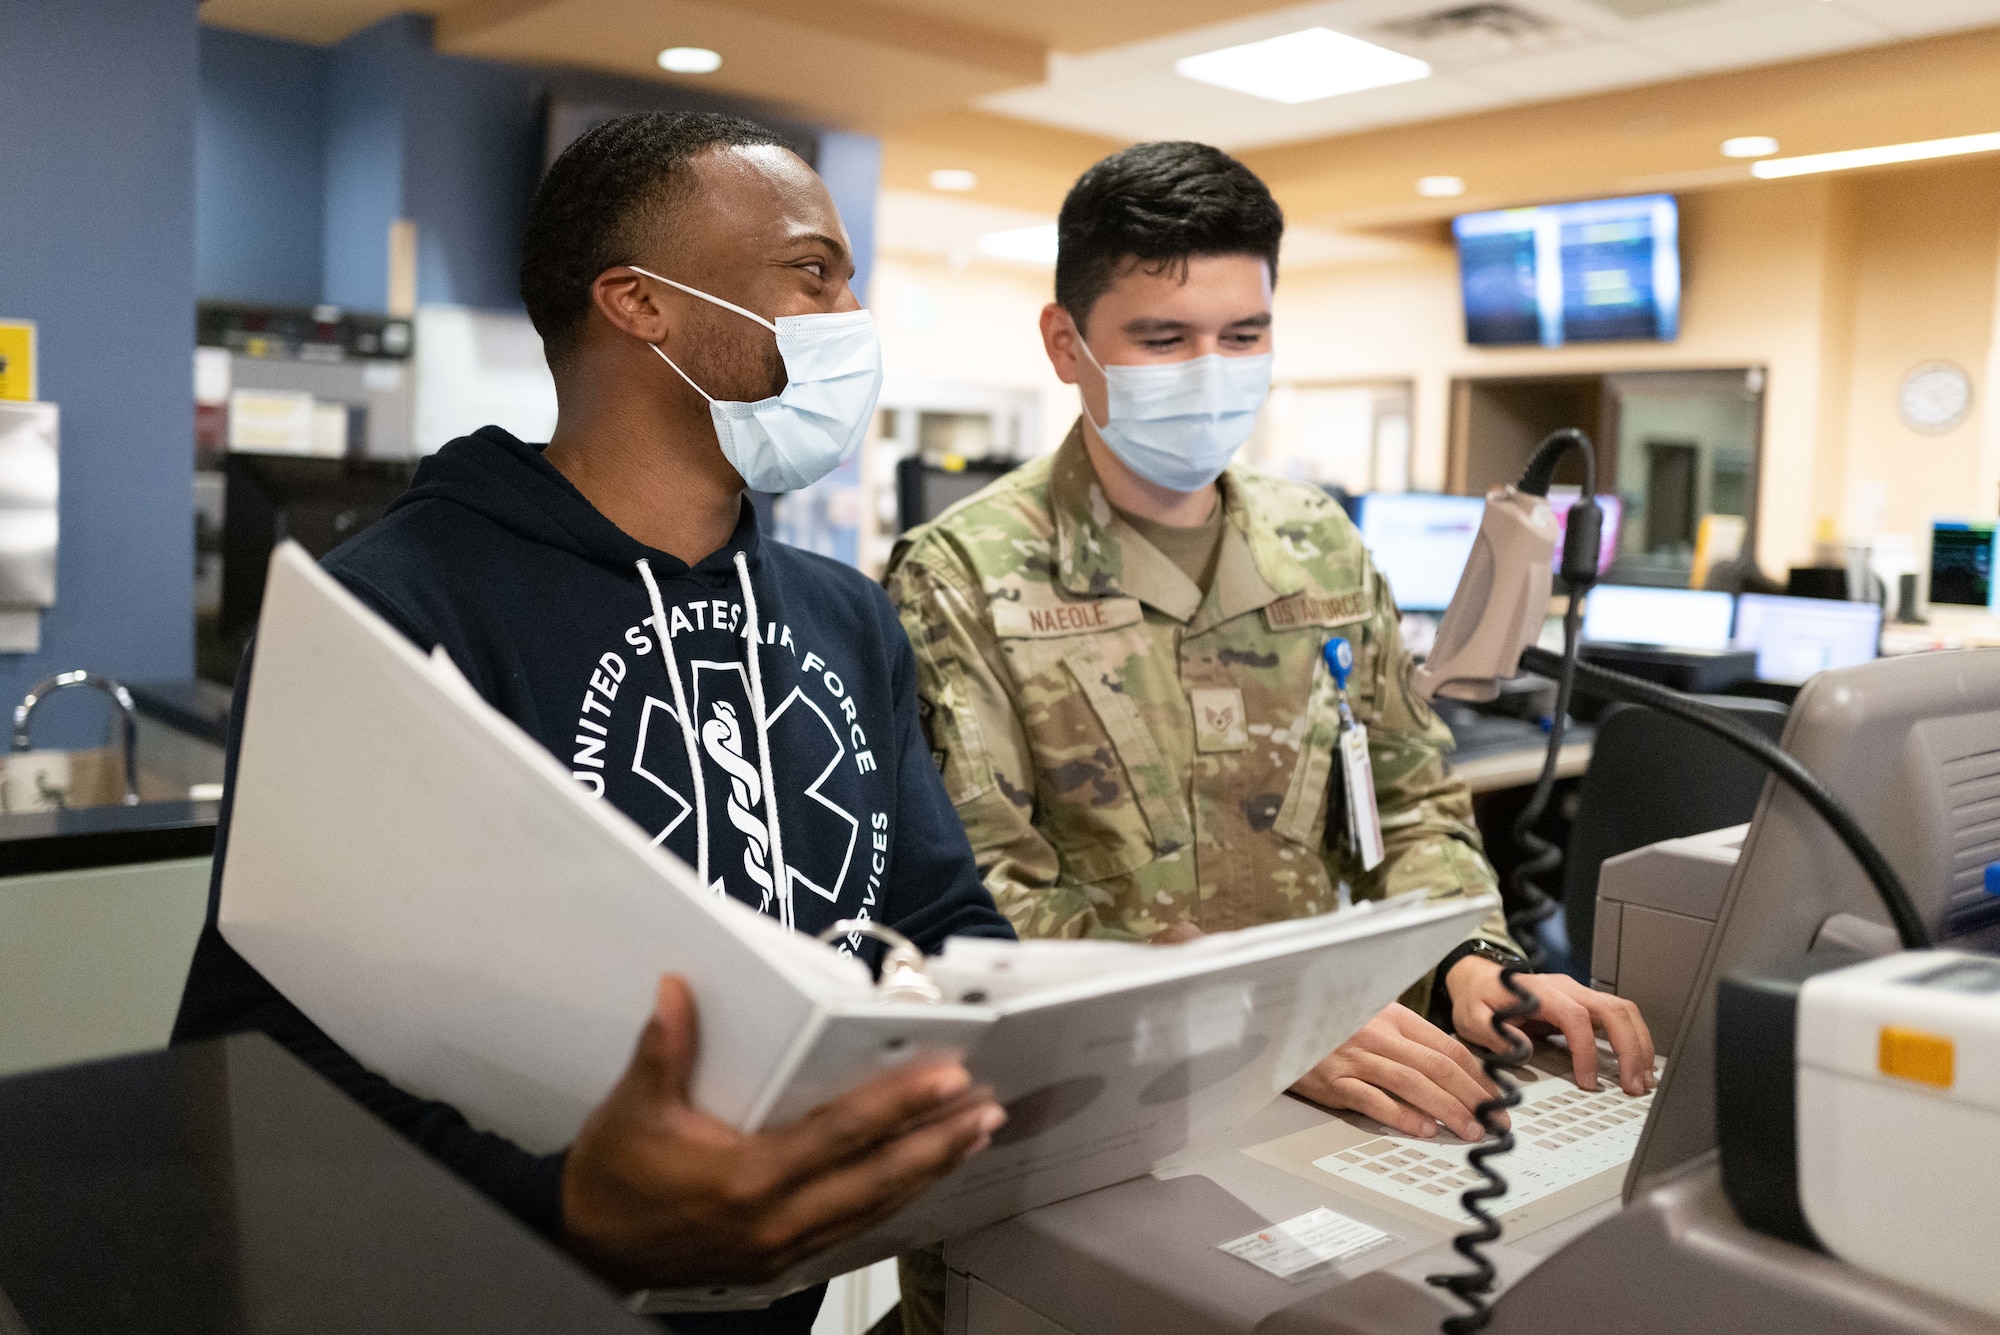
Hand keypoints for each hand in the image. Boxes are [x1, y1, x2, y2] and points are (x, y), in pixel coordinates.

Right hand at [562, 975, 1005, 1289]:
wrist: (586, 1254)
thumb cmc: (612, 1182)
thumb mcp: (629, 1111)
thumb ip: (662, 1050)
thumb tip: (677, 990)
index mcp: (746, 1178)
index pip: (840, 1135)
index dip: (898, 1106)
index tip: (947, 1079)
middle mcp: (775, 1218)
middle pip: (877, 1179)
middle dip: (938, 1143)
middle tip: (986, 1109)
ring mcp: (783, 1246)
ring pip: (874, 1206)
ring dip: (928, 1170)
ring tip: (973, 1135)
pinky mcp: (782, 1261)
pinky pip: (854, 1226)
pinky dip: (894, 1198)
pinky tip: (921, 1175)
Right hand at [1289, 1002, 1500, 1141]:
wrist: (1279, 1028)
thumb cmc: (1331, 1029)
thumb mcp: (1373, 1022)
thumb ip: (1408, 1042)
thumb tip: (1452, 1073)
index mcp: (1394, 1017)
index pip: (1448, 1046)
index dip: (1479, 1076)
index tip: (1497, 1099)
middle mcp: (1378, 1034)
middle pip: (1437, 1066)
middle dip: (1473, 1097)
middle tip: (1494, 1122)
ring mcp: (1356, 1057)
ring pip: (1413, 1084)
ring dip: (1447, 1110)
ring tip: (1469, 1130)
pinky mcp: (1334, 1080)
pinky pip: (1374, 1100)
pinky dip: (1402, 1116)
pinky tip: (1423, 1130)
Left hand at [1445, 956, 1655, 1095]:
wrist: (1479, 981)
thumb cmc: (1479, 999)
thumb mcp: (1472, 1017)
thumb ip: (1492, 1032)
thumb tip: (1521, 1048)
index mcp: (1540, 992)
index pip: (1576, 1017)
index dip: (1586, 1050)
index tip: (1588, 1081)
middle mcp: (1566, 989)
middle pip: (1612, 1010)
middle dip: (1630, 1049)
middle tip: (1633, 1085)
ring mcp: (1579, 994)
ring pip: (1623, 1011)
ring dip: (1639, 1045)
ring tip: (1642, 1079)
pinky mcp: (1586, 1005)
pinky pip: (1619, 1017)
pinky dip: (1634, 1040)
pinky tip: (1637, 1065)